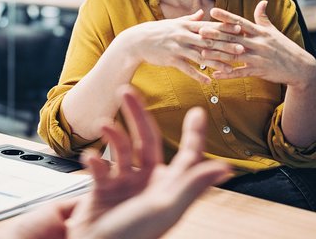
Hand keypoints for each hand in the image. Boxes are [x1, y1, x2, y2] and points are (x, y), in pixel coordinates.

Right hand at [0, 89, 229, 238]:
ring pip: (120, 148)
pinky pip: (100, 166)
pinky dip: (93, 159)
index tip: (197, 112)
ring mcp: (125, 184)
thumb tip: (226, 168)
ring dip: (112, 134)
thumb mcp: (166, 208)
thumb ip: (193, 184)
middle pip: (146, 140)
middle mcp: (148, 182)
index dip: (193, 133)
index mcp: (169, 186)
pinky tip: (90, 158)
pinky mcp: (103, 189)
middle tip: (126, 91)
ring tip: (103, 124)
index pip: (187, 154)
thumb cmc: (133, 235)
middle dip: (136, 114)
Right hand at [119, 11, 233, 82]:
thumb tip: (203, 13)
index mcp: (186, 25)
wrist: (137, 42)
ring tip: (230, 69)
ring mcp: (177, 47)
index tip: (240, 30)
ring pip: (201, 56)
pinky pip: (187, 69)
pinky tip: (209, 82)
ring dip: (216, 63)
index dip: (225, 28)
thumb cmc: (157, 32)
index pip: (209, 26)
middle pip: (209, 41)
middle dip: (226, 45)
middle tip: (242, 49)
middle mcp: (184, 35)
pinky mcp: (171, 59)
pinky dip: (198, 76)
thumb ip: (191, 19)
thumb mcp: (174, 22)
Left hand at [199, 1, 315, 87]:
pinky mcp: (259, 71)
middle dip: (216, 34)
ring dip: (217, 54)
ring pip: (234, 55)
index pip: (240, 22)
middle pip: (233, 37)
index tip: (212, 11)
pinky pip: (241, 73)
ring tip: (202, 53)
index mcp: (260, 32)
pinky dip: (228, 74)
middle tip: (200, 31)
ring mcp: (258, 57)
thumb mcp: (274, 31)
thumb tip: (262, 1)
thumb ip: (263, 17)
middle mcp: (258, 43)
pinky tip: (215, 74)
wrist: (300, 67)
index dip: (226, 17)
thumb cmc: (285, 47)